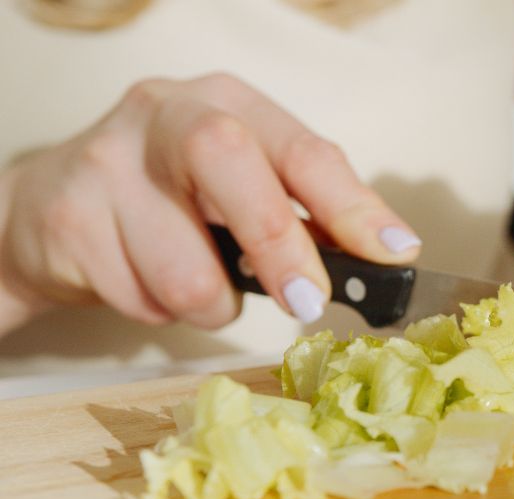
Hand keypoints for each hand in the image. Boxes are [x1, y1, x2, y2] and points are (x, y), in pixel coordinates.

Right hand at [0, 72, 420, 333]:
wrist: (48, 211)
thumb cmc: (171, 203)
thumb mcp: (242, 191)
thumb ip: (304, 216)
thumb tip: (382, 261)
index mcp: (230, 104)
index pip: (303, 149)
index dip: (354, 205)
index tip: (395, 252)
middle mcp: (167, 112)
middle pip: (231, 164)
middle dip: (280, 244)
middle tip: (308, 302)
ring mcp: (109, 160)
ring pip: (187, 270)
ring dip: (211, 303)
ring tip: (192, 281)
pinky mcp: (68, 216)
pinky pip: (143, 299)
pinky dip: (159, 310)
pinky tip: (140, 277)